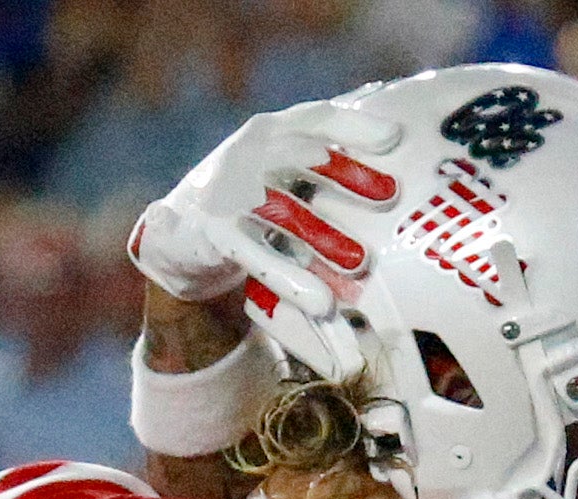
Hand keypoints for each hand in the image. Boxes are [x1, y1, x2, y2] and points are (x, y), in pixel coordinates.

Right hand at [127, 97, 400, 304]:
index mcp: (270, 134)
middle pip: (301, 154)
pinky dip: (290, 278)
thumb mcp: (284, 181)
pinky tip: (321, 302)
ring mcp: (227, 190)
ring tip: (360, 263)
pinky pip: (257, 256)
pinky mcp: (214, 232)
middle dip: (346, 173)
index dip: (353, 125)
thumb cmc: (249, 206)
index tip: (396, 137)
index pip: (315, 117)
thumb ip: (324, 175)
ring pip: (283, 210)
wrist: (180, 239)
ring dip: (323, 235)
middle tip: (391, 195)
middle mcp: (247, 153)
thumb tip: (397, 189)